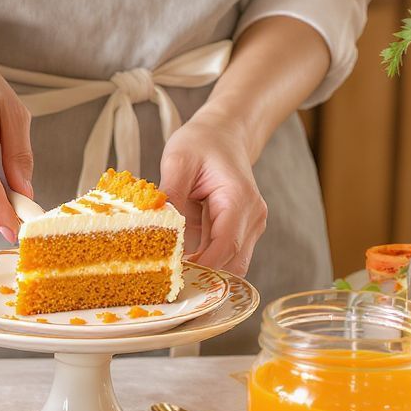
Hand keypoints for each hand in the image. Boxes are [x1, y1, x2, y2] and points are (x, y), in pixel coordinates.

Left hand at [159, 106, 267, 274]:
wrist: (224, 133)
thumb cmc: (202, 142)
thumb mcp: (178, 160)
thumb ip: (171, 193)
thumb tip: (158, 225)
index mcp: (239, 199)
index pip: (225, 246)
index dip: (200, 265)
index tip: (171, 272)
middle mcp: (252, 217)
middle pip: (231, 262)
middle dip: (201, 274)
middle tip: (166, 276)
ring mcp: (251, 226)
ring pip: (230, 265)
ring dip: (204, 270)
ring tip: (171, 267)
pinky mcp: (242, 231)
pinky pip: (226, 256)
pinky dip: (206, 261)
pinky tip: (181, 257)